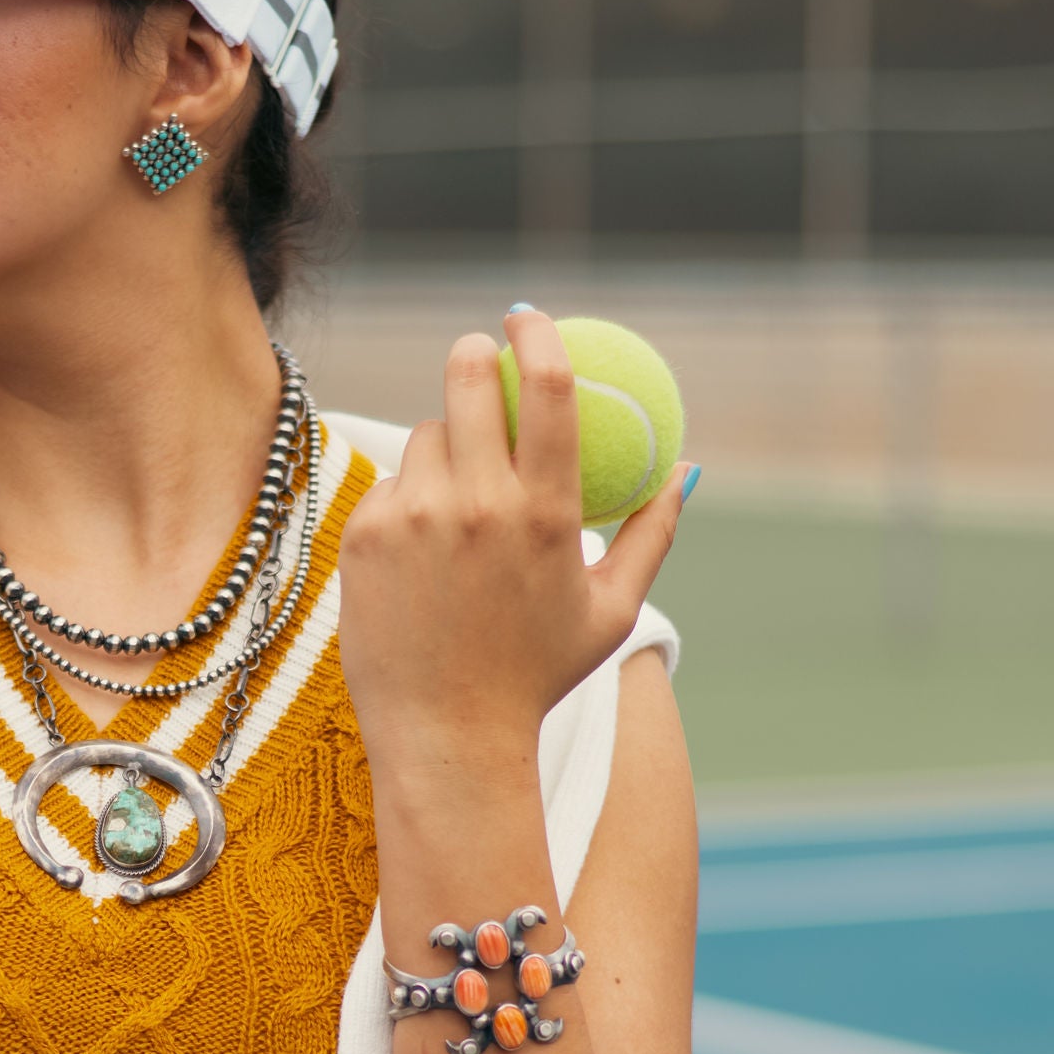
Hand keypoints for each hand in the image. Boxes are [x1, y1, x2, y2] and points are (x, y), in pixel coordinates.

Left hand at [335, 310, 690, 794]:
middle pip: (464, 377)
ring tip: (458, 510)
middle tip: (478, 358)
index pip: (545, 387)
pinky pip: (391, 486)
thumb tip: (686, 470)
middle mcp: (477, 505)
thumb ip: (651, 533)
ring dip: (444, 449)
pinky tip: (420, 557)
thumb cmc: (536, 675)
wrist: (447, 736)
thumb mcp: (611, 611)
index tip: (528, 317)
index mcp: (544, 514)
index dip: (536, 335)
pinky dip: (409, 504)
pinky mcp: (367, 535)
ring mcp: (415, 517)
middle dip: (472, 354)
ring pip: (426, 436)